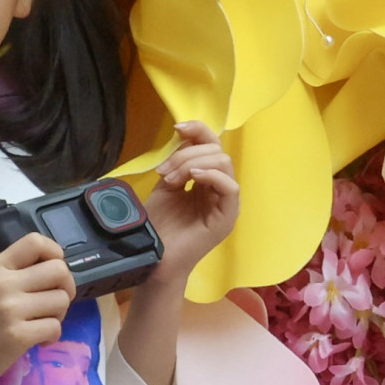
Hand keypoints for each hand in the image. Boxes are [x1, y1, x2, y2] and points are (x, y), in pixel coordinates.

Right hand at [0, 233, 75, 384]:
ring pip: (61, 300)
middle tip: (55, 299)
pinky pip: (55, 327)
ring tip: (44, 322)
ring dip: (59, 313)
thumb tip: (40, 264)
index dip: (54, 252)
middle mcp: (3, 284)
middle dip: (66, 285)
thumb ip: (5, 271)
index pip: (34, 242)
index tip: (53, 269)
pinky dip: (52, 335)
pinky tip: (40, 340)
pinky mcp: (19, 336)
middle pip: (58, 270)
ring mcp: (11, 310)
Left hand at [145, 119, 239, 278]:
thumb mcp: (166, 185)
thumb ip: (177, 162)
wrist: (154, 257)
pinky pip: (231, 186)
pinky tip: (194, 178)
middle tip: (164, 173)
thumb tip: (183, 135)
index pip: (212, 145)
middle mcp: (219, 188)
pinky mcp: (227, 217)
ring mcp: (225, 203)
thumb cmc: (158, 226)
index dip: (199, 130)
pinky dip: (213, 175)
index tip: (178, 128)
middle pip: (216, 150)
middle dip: (187, 154)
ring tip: (172, 180)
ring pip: (223, 163)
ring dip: (193, 164)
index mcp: (206, 179)